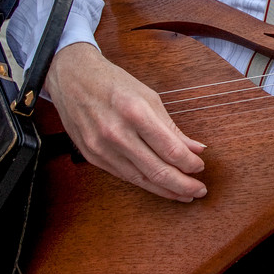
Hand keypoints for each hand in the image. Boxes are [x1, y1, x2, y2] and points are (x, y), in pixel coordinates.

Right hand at [46, 43, 207, 201]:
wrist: (72, 78)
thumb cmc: (114, 83)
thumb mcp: (149, 97)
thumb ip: (171, 127)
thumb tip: (196, 148)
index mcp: (135, 112)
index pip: (170, 149)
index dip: (190, 163)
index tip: (201, 167)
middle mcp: (117, 134)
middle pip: (156, 170)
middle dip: (182, 184)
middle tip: (200, 190)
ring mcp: (102, 148)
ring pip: (140, 179)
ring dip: (165, 190)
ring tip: (184, 194)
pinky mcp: (92, 157)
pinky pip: (124, 176)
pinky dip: (145, 183)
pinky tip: (159, 186)